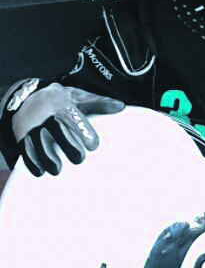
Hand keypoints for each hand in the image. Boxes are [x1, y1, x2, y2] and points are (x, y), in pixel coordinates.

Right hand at [8, 82, 123, 175]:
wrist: (26, 95)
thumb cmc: (60, 101)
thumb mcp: (78, 97)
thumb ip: (99, 103)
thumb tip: (121, 106)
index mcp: (61, 105)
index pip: (72, 116)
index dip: (83, 130)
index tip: (94, 145)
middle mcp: (45, 115)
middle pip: (55, 130)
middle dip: (67, 145)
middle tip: (79, 159)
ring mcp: (31, 126)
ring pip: (37, 141)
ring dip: (46, 157)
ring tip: (57, 170)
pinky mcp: (21, 135)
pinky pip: (24, 149)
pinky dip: (32, 161)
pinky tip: (40, 171)